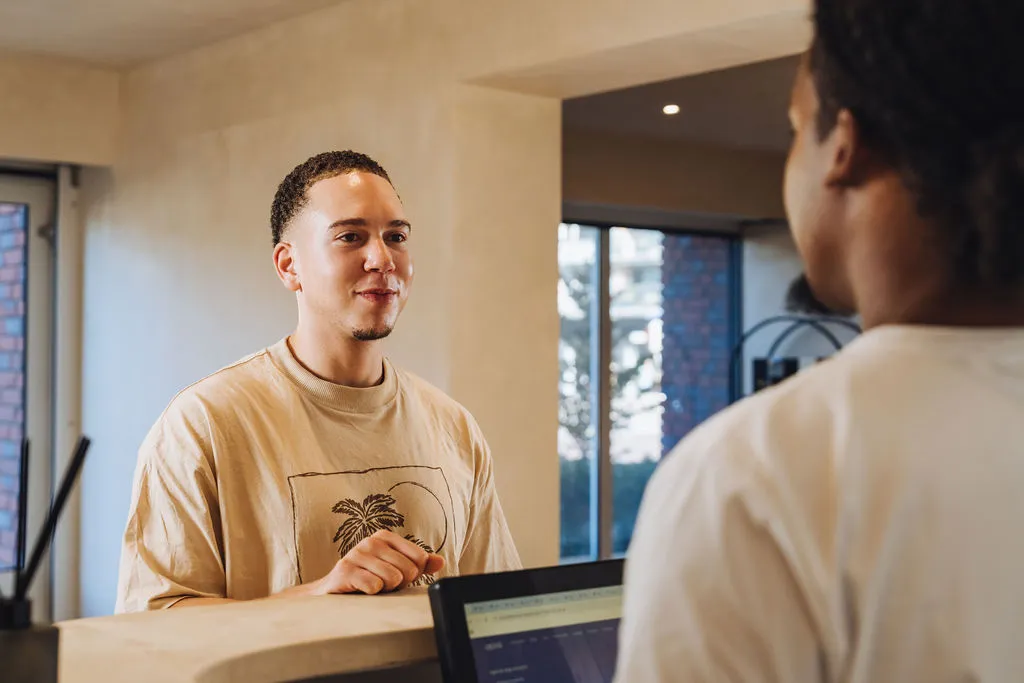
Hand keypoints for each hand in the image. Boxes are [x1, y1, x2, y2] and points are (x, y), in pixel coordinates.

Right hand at [313, 529, 444, 594]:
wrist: (334, 591)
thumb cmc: (369, 580)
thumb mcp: (397, 570)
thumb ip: (420, 564)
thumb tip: (440, 561)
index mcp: (385, 537)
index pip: (420, 558)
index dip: (413, 574)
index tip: (397, 575)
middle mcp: (371, 541)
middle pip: (408, 570)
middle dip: (398, 583)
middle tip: (382, 584)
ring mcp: (356, 554)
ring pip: (392, 578)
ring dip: (384, 589)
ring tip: (371, 586)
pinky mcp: (344, 570)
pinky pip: (374, 586)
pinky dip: (371, 593)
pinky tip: (361, 591)